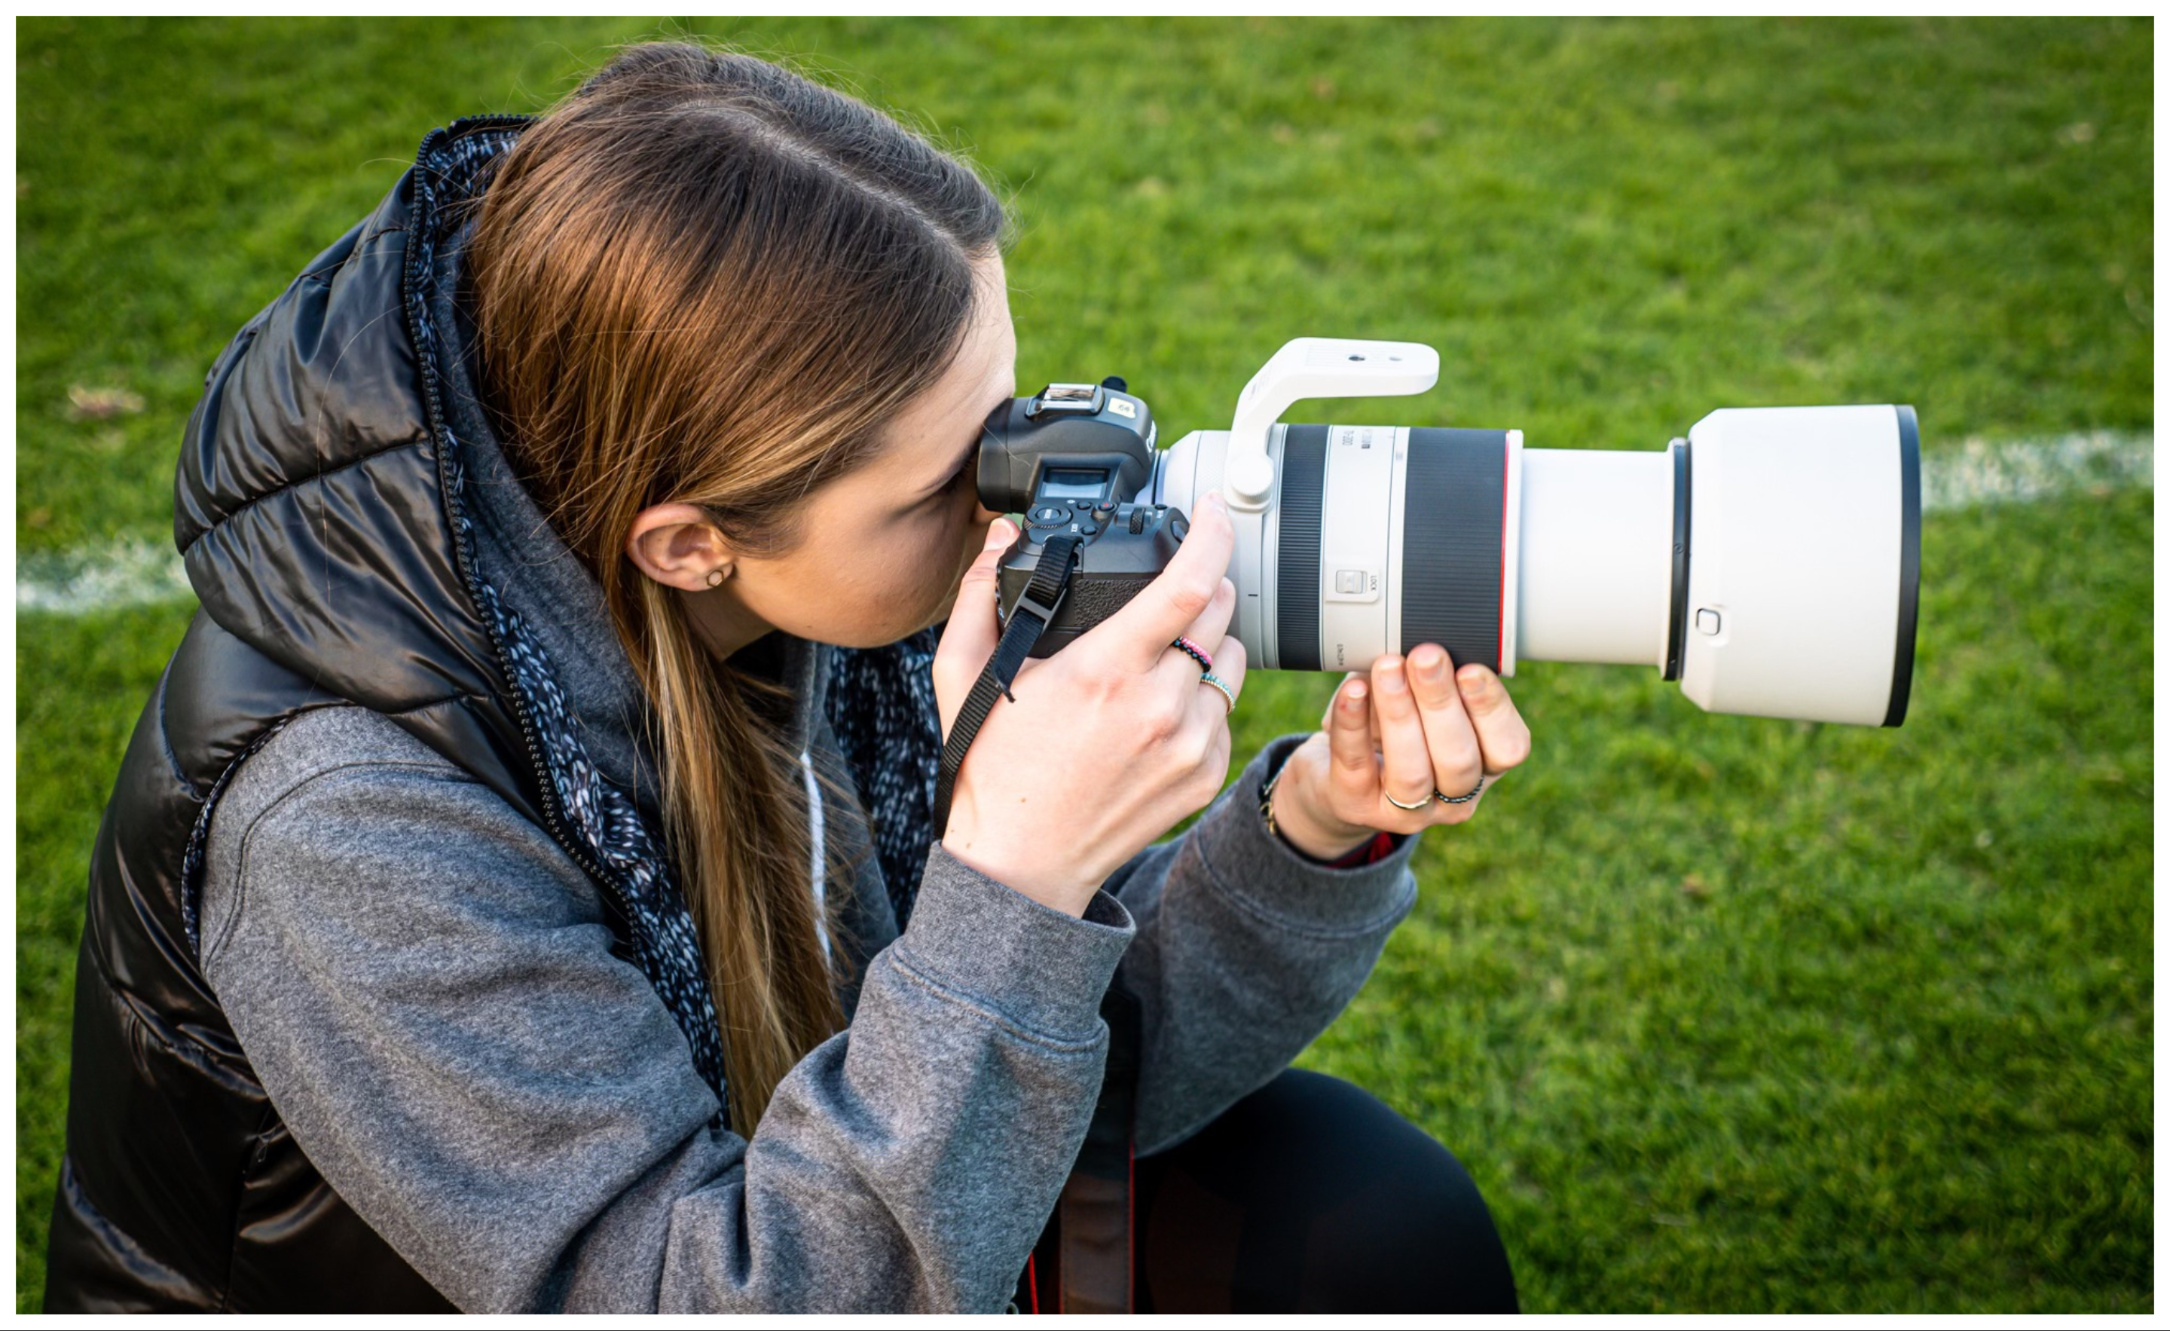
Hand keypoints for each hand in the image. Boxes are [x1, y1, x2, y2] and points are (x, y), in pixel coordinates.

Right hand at [932, 494, 1248, 916]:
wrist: (1022, 865)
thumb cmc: (991, 770)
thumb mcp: (964, 677)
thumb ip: (980, 596)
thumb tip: (1001, 536)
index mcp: (1104, 672)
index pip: (1189, 584)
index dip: (1213, 533)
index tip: (1214, 507)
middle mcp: (1158, 707)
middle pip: (1221, 612)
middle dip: (1204, 585)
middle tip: (1171, 589)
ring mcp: (1189, 745)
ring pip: (1233, 660)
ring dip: (1208, 642)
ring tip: (1160, 657)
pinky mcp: (1205, 776)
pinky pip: (1226, 711)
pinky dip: (1204, 697)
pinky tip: (1158, 710)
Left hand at [1269, 645, 1532, 859]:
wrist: (1332, 775)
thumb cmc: (1388, 726)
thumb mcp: (1419, 701)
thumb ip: (1432, 676)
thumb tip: (1429, 635)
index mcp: (1483, 766)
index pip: (1508, 747)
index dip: (1492, 709)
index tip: (1471, 668)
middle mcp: (1452, 798)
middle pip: (1459, 758)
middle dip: (1441, 701)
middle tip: (1425, 656)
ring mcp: (1406, 812)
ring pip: (1412, 770)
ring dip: (1400, 711)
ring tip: (1387, 667)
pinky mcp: (1356, 806)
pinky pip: (1356, 764)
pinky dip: (1352, 722)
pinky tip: (1353, 690)